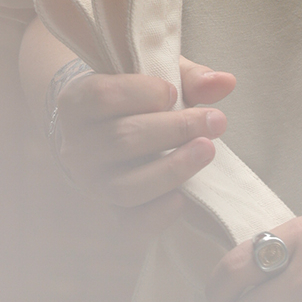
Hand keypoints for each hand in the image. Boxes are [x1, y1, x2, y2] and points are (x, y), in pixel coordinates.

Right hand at [53, 55, 235, 241]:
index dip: (144, 93)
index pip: (103, 96)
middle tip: (216, 121)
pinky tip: (184, 198)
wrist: (104, 130)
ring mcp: (91, 183)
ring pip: (126, 186)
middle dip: (176, 129)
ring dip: (172, 169)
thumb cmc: (135, 96)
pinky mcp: (110, 211)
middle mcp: (76, 147)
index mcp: (77, 103)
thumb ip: (189, 77)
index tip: (174, 93)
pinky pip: (130, 225)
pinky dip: (158, 215)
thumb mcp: (157, 77)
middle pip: (123, 140)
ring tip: (207, 151)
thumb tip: (225, 82)